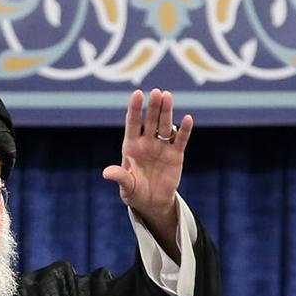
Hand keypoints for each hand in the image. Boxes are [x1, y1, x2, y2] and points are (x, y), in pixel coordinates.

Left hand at [102, 88, 191, 246]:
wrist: (152, 203)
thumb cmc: (135, 192)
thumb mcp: (126, 186)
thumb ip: (120, 177)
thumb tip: (107, 173)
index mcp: (131, 146)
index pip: (132, 123)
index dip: (135, 109)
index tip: (137, 94)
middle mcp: (147, 142)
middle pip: (150, 121)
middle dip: (153, 107)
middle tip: (157, 93)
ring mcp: (162, 147)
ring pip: (164, 126)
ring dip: (166, 112)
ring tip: (168, 96)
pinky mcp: (175, 154)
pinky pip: (180, 140)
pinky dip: (184, 130)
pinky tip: (188, 119)